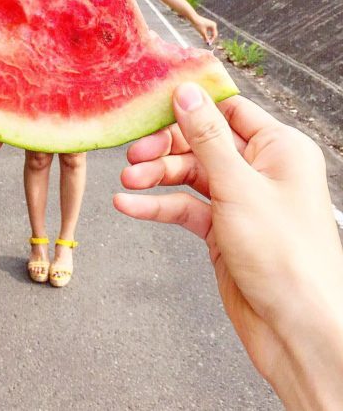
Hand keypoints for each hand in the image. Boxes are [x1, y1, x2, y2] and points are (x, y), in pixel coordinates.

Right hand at [114, 83, 342, 408]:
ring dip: (156, 176)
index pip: (229, 110)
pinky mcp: (222, 229)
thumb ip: (207, 138)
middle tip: (134, 153)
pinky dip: (158, 206)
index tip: (155, 101)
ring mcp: (240, 200)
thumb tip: (187, 94)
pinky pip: (185, 207)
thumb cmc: (285, 256)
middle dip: (166, 147)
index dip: (193, 104)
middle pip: (202, 142)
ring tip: (128, 181)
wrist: (295, 329)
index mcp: (279, 148)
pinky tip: (130, 206)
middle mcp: (260, 169)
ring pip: (189, 175)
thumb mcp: (238, 186)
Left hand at [191, 13, 217, 43]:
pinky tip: (201, 34)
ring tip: (202, 37)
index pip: (214, 35)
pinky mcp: (207, 24)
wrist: (193, 18)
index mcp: (213, 26)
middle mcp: (213, 24)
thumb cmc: (198, 24)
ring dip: (207, 36)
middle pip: (213, 34)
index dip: (212, 40)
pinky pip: (208, 30)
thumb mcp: (202, 32)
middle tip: (206, 42)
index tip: (208, 43)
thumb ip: (205, 38)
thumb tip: (208, 43)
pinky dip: (205, 33)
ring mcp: (210, 24)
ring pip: (210, 32)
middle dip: (210, 38)